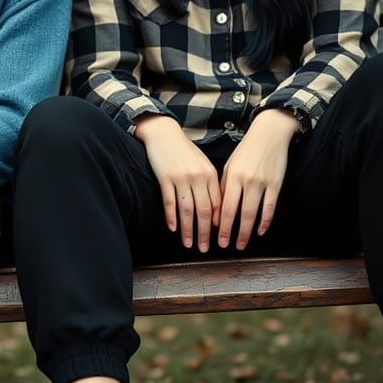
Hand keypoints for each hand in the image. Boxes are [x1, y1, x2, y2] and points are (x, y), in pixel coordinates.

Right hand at [134, 113, 220, 251]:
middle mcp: (198, 177)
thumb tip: (215, 209)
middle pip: (204, 211)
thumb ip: (210, 184)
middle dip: (205, 233)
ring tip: (188, 244)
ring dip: (188, 230)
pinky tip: (173, 228)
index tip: (218, 238)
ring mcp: (181, 178)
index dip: (218, 224)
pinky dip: (171, 217)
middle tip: (204, 248)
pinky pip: (169, 202)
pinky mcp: (165, 178)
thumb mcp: (202, 165)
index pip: (217, 204)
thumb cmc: (185, 151)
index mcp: (210, 174)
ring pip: (187, 210)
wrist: (165, 134)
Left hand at [217, 108, 297, 249]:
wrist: (269, 134)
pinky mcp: (276, 184)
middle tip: (227, 246)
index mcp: (232, 176)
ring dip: (248, 232)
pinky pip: (270, 207)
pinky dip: (265, 221)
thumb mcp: (229, 166)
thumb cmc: (246, 151)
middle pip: (239, 213)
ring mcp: (262, 183)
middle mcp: (247, 181)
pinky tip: (261, 231)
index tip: (217, 238)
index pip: (225, 207)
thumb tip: (218, 211)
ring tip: (242, 244)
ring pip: (254, 213)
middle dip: (232, 232)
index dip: (221, 225)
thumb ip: (223, 187)